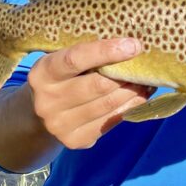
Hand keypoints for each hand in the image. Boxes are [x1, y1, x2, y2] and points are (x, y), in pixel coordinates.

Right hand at [26, 38, 151, 149]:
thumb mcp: (62, 60)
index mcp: (42, 73)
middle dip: (127, 74)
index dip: (106, 51)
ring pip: (108, 104)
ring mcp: (60, 124)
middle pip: (98, 85)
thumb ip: (87, 54)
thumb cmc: (60, 77)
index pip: (75, 59)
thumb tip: (130, 44)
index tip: (134, 45)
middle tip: (146, 64)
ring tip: (147, 80)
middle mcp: (47, 101)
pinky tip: (139, 96)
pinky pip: (111, 121)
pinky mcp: (74, 140)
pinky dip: (130, 107)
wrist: (38, 115)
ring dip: (134, 91)